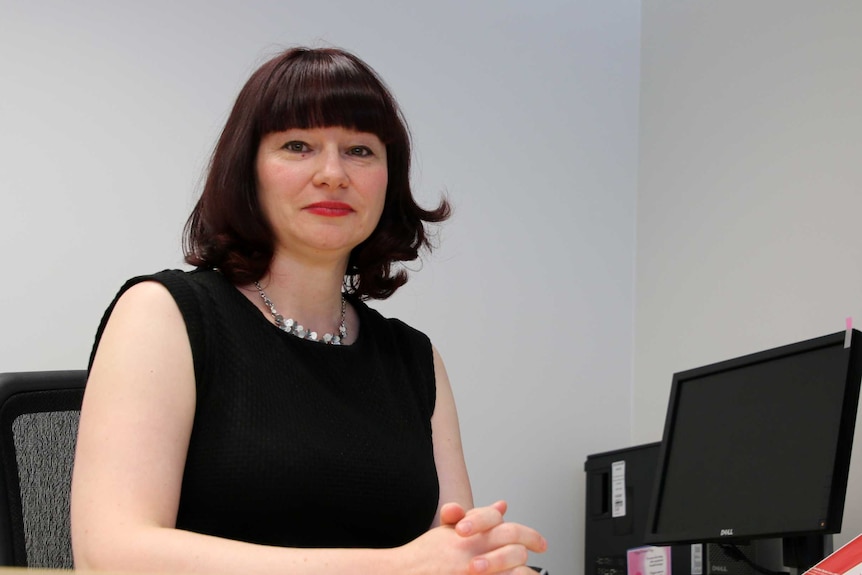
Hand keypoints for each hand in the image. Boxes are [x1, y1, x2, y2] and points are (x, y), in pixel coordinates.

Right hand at [403, 501, 546, 574]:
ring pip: (513, 572)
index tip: (541, 543)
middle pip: (515, 550)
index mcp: (469, 535)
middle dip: (531, 551)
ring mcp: (472, 572)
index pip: (508, 529)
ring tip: (531, 573)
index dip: (530, 535)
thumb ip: (478, 518)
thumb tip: (502, 505)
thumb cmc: (424, 555)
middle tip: (541, 552)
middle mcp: (472, 554)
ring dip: (524, 572)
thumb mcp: (449, 531)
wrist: (401, 574)